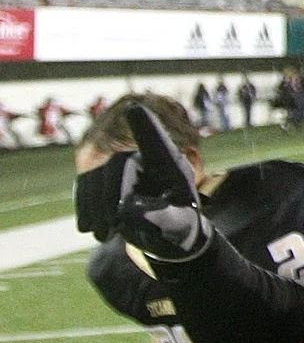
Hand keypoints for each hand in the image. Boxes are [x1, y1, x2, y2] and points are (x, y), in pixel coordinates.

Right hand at [72, 106, 208, 261]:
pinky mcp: (105, 177)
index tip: (134, 108)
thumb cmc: (179, 224)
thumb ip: (160, 218)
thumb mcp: (178, 226)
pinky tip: (90, 227)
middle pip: (117, 163)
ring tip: (103, 235)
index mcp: (171, 164)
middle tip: (113, 225)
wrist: (166, 232)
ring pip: (95, 174)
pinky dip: (84, 206)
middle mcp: (145, 158)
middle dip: (109, 195)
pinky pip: (85, 185)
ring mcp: (123, 165)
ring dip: (93, 205)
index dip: (144, 126)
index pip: (156, 142)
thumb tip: (126, 209)